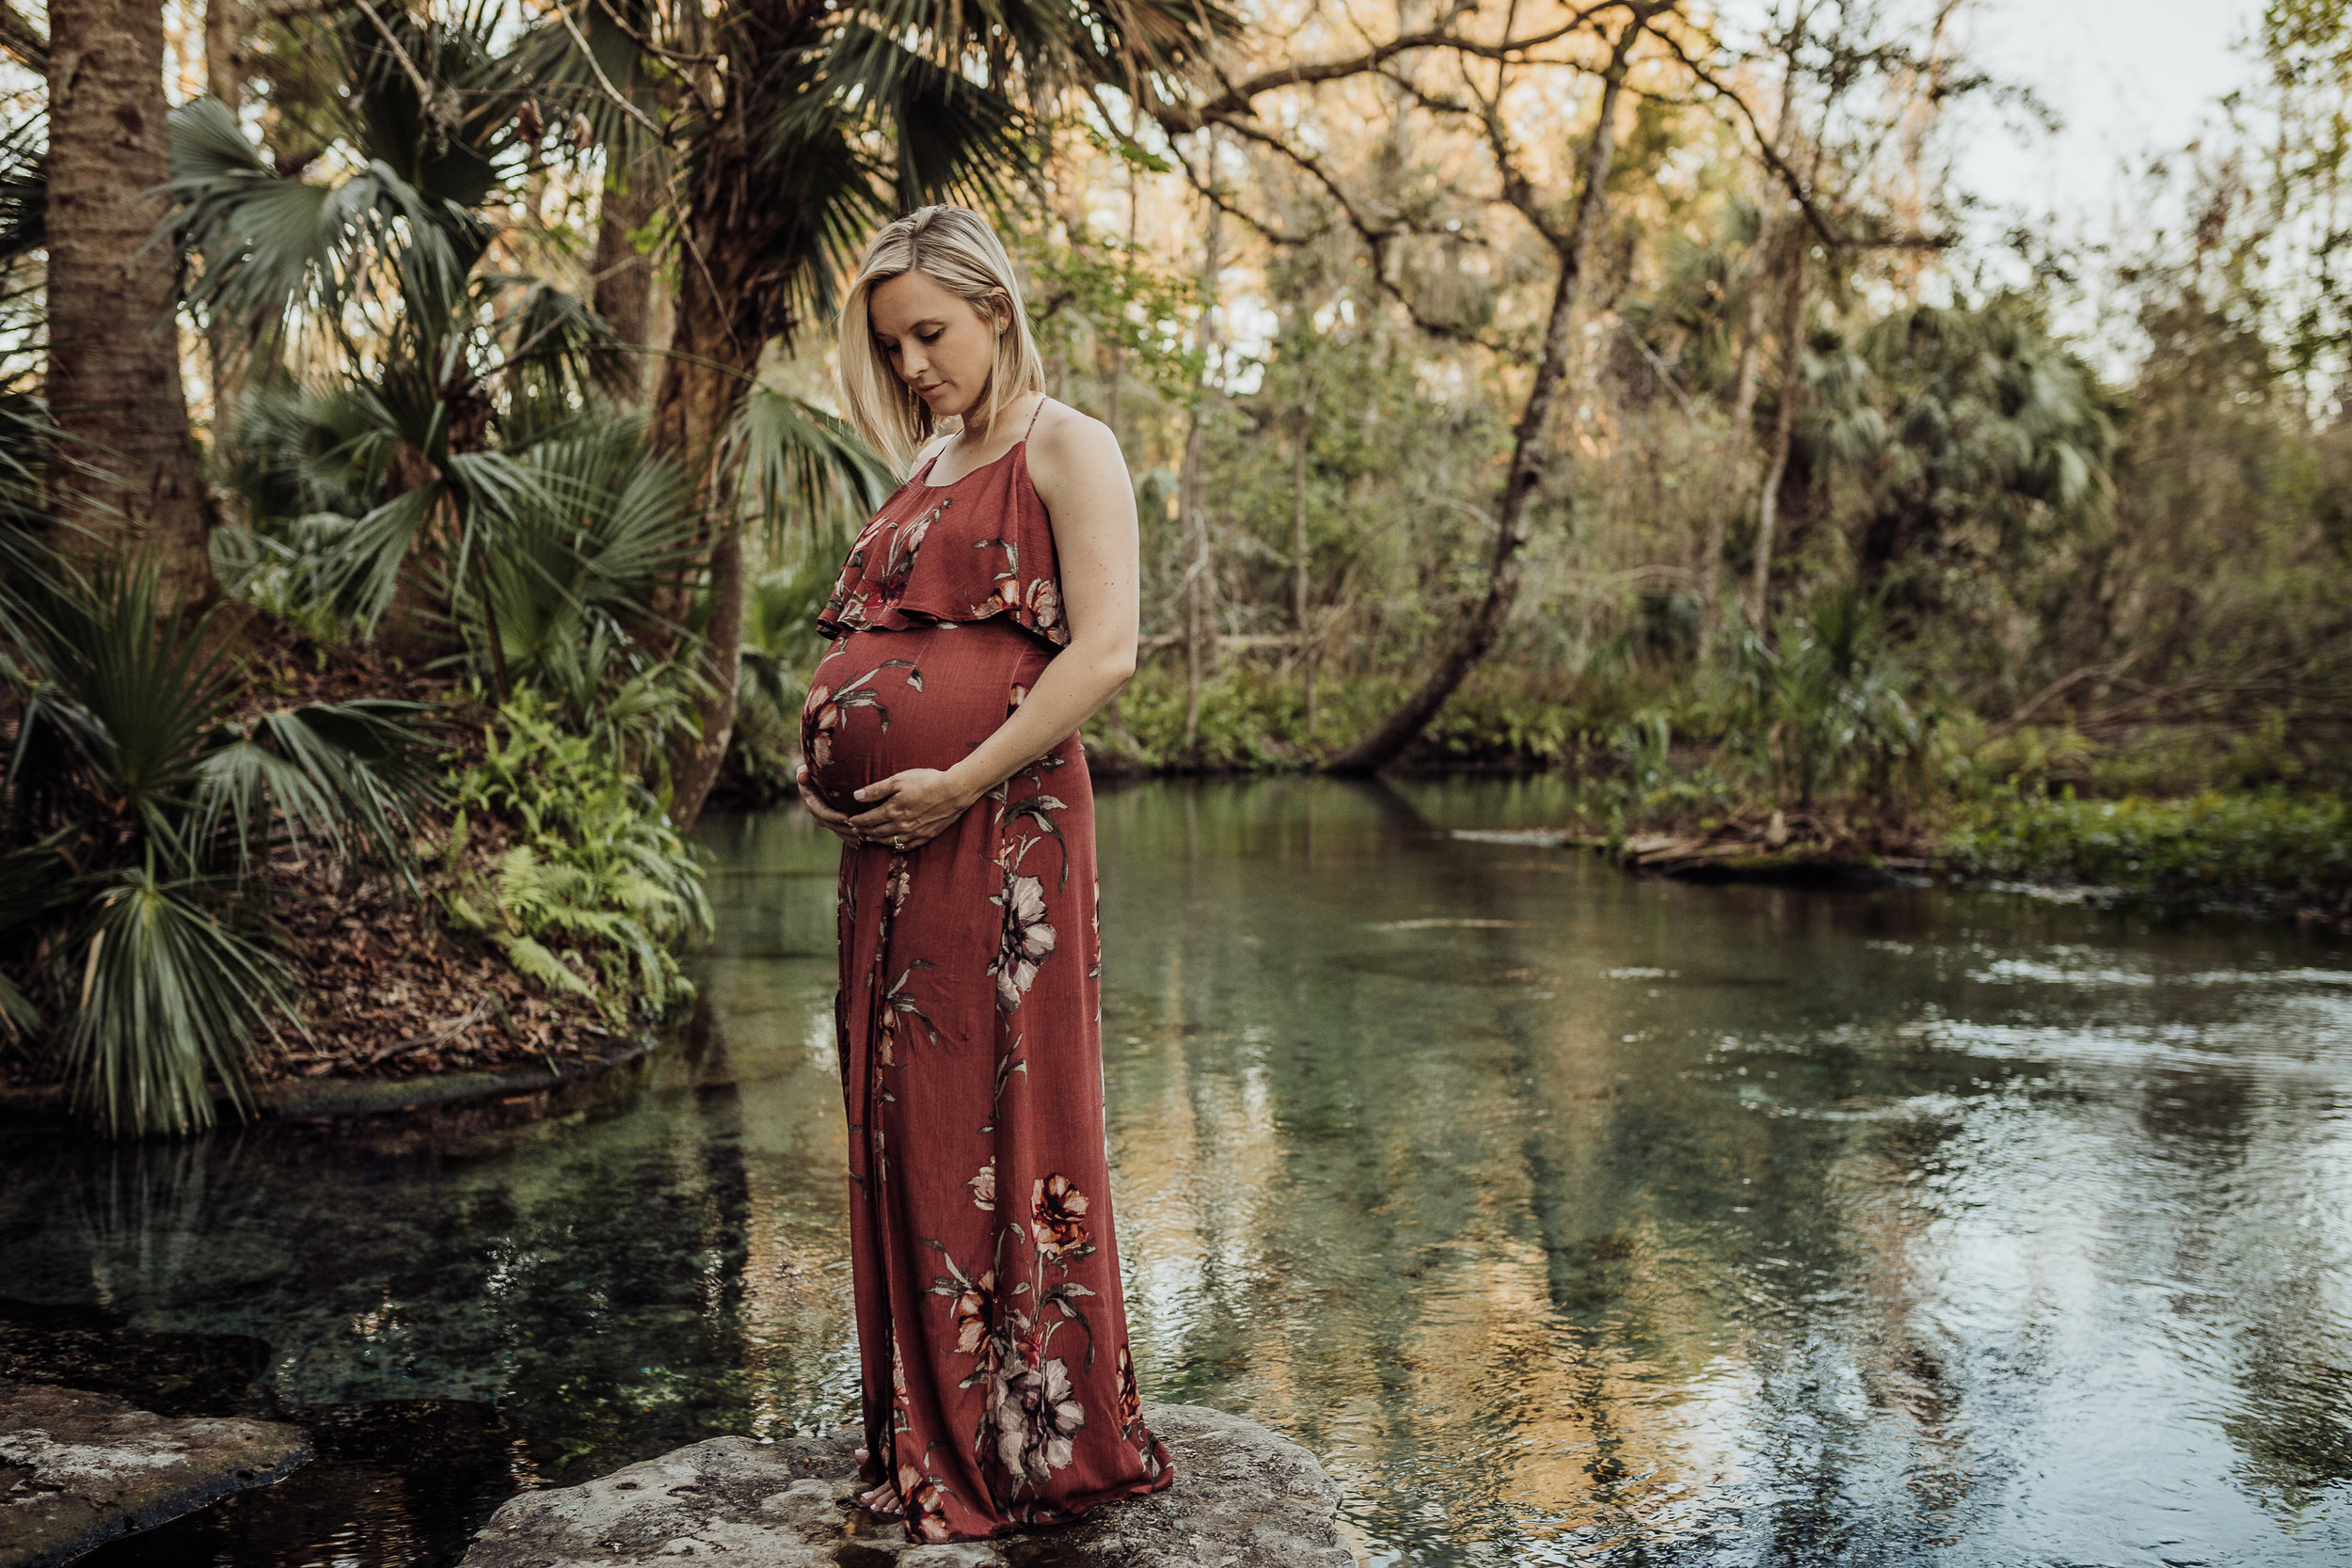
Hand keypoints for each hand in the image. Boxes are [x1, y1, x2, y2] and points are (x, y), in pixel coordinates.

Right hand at [794, 762, 865, 846]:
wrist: (822, 769)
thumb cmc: (819, 764)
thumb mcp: (812, 766)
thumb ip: (806, 772)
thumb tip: (802, 775)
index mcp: (810, 797)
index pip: (822, 811)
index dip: (834, 816)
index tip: (847, 818)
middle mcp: (815, 808)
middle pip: (830, 823)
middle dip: (844, 829)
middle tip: (859, 831)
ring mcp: (823, 815)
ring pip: (835, 829)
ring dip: (848, 835)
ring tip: (863, 838)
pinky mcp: (832, 818)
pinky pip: (839, 830)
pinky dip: (848, 838)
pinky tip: (859, 844)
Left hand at [847, 767, 978, 851]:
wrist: (955, 791)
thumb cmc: (927, 781)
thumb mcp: (899, 780)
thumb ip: (876, 789)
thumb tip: (856, 796)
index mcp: (892, 811)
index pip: (868, 820)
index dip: (857, 821)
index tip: (850, 820)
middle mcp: (901, 826)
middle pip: (876, 833)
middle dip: (864, 831)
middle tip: (855, 830)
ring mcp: (914, 833)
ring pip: (889, 841)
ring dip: (876, 840)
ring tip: (869, 838)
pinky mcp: (926, 836)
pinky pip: (906, 846)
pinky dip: (895, 847)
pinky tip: (892, 844)